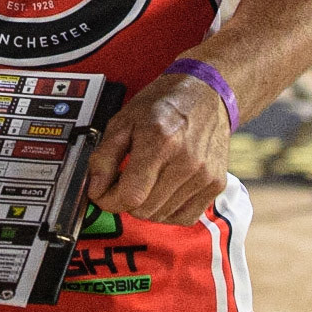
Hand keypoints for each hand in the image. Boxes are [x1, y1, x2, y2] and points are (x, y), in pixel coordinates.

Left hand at [86, 73, 229, 225]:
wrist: (206, 94)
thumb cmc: (164, 104)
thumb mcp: (124, 120)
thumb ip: (105, 156)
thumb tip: (95, 189)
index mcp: (160, 141)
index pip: (130, 196)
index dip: (109, 200)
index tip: (103, 193)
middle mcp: (186, 161)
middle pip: (145, 210)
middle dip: (127, 200)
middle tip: (126, 179)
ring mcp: (204, 175)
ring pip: (162, 216)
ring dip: (148, 205)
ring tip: (148, 179)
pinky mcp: (216, 184)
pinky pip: (185, 217)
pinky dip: (169, 210)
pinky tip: (165, 189)